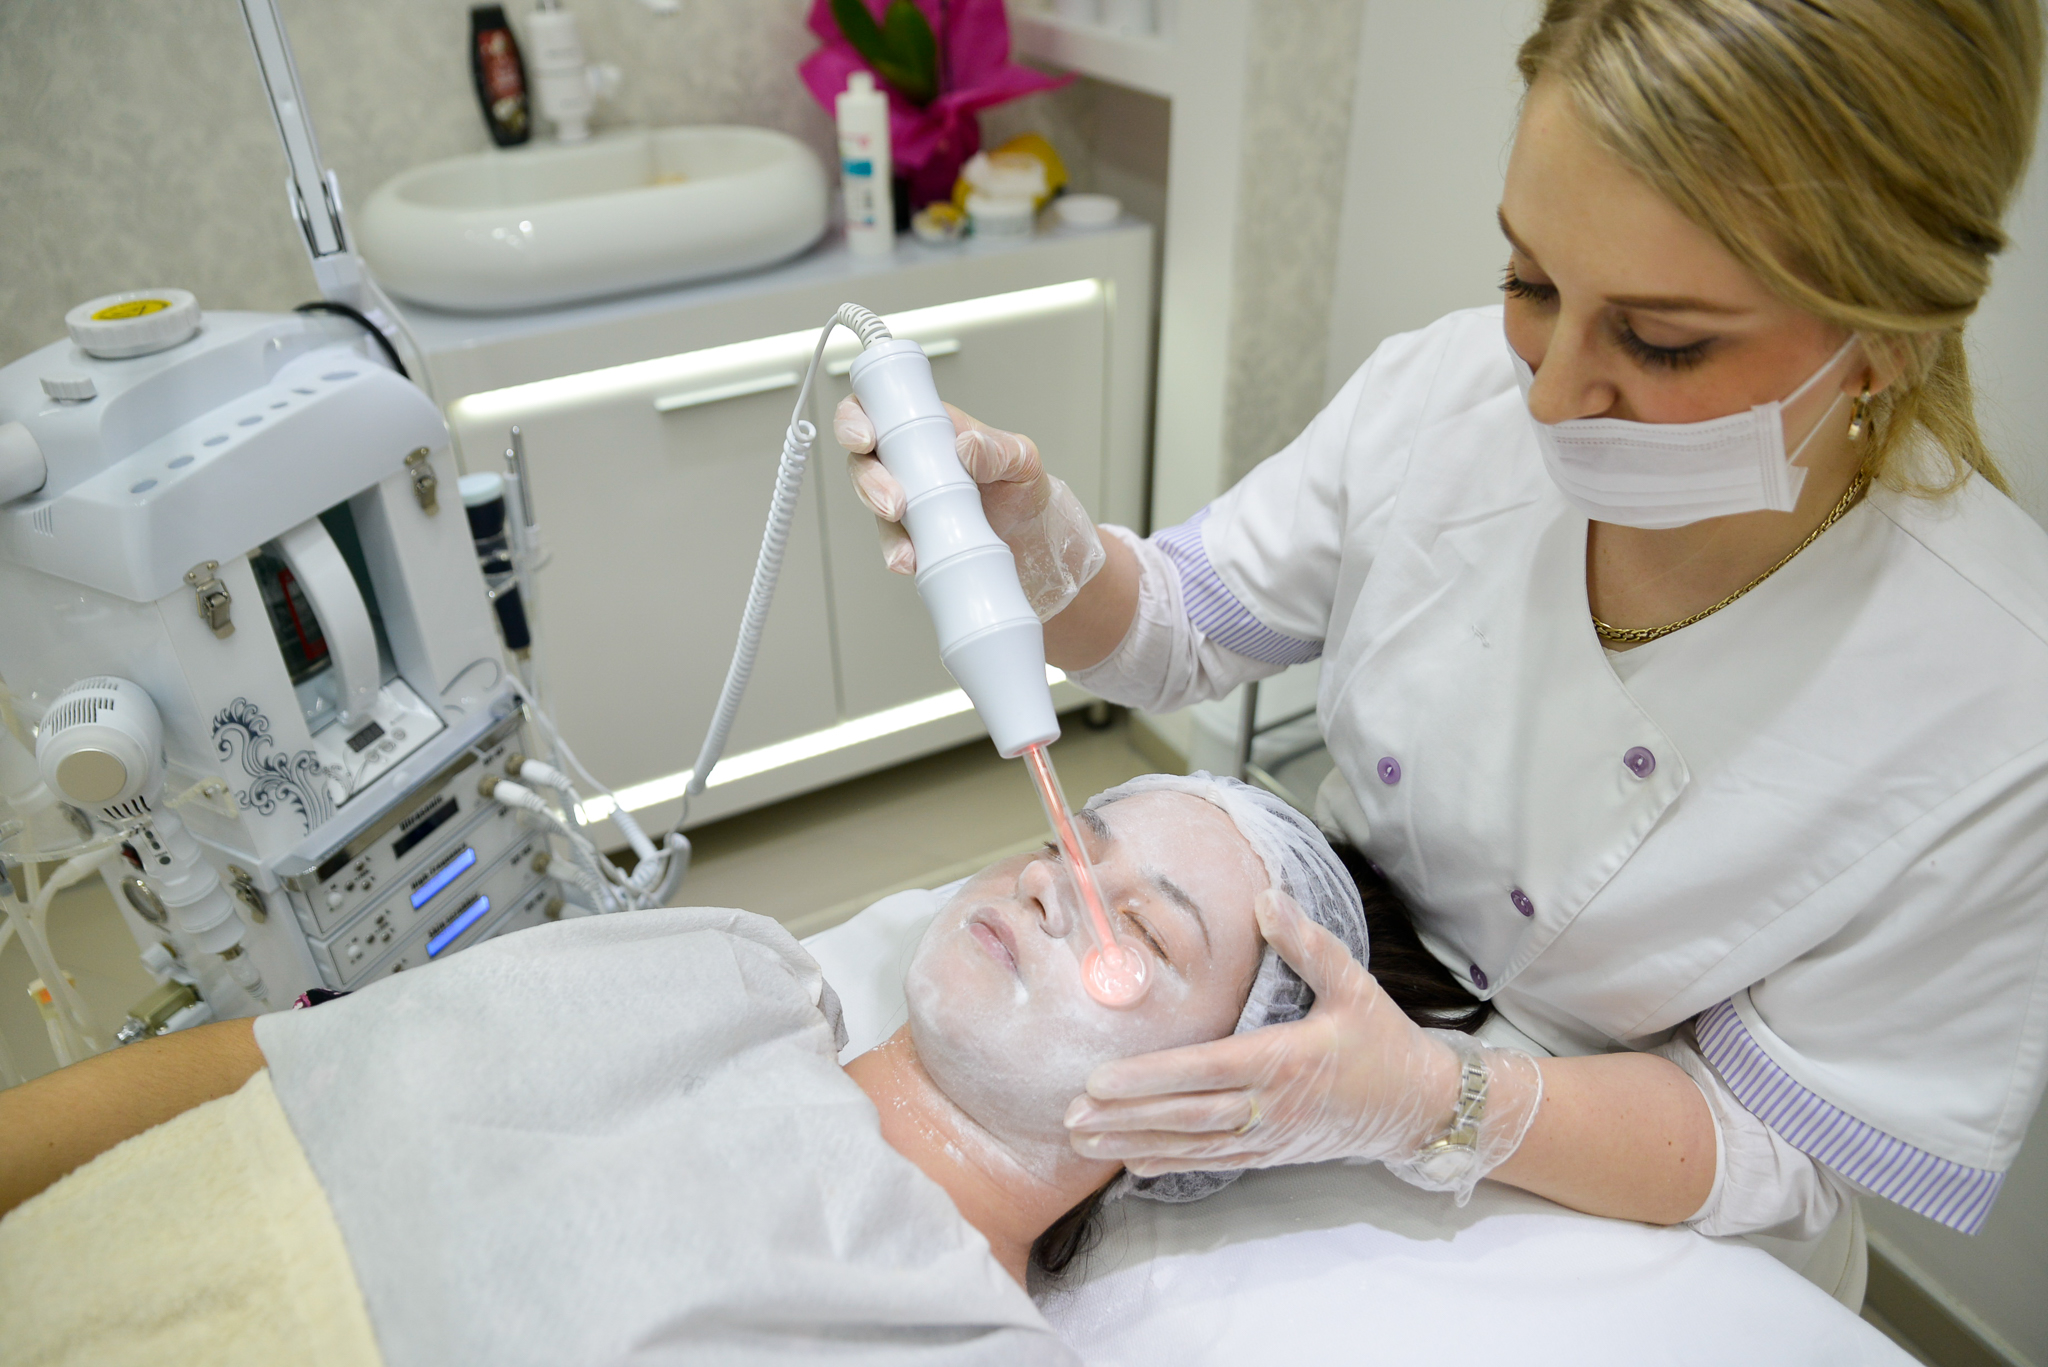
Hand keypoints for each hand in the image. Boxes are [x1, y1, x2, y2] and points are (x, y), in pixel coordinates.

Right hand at [835, 396, 1104, 617]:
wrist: (1034, 537)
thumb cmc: (1022, 485)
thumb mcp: (1021, 459)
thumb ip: (998, 449)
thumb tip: (967, 445)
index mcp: (927, 427)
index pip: (875, 411)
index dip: (855, 420)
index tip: (865, 438)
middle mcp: (908, 460)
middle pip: (863, 462)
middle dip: (868, 482)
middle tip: (895, 503)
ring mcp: (908, 499)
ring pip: (872, 505)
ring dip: (883, 524)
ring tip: (907, 543)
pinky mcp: (912, 534)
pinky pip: (894, 542)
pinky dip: (898, 553)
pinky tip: (912, 560)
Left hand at [1063, 889, 1467, 1173]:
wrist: (1421, 1107)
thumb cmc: (1383, 1041)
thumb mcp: (1353, 984)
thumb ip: (1307, 943)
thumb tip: (1266, 898)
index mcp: (1285, 1060)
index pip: (1205, 1069)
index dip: (1151, 1077)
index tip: (1100, 1078)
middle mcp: (1271, 1105)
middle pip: (1186, 1114)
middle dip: (1125, 1116)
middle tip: (1070, 1115)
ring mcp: (1269, 1136)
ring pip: (1191, 1143)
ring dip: (1134, 1142)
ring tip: (1083, 1139)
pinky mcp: (1271, 1154)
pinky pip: (1212, 1161)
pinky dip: (1170, 1162)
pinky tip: (1131, 1162)